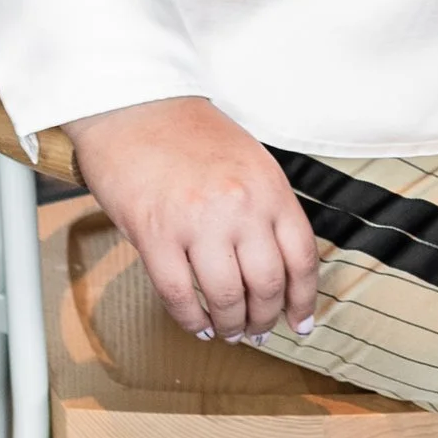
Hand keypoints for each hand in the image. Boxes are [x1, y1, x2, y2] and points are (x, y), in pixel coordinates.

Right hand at [64, 95, 321, 341]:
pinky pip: (179, 296)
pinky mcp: (155, 235)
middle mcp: (240, 208)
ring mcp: (197, 223)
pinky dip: (191, 320)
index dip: (304, 299)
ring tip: (229, 331)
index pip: (302, 258)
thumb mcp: (250, 161)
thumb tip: (280, 265)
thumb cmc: (189, 132)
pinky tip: (197, 326)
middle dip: (266, 318)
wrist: (133, 106)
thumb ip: (267, 208)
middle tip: (260, 331)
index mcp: (269, 188)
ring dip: (230, 325)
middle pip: (268, 285)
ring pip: (226, 298)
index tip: (301, 321)